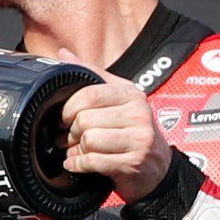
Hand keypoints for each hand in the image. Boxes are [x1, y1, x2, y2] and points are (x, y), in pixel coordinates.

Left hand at [57, 49, 172, 201]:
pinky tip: (77, 163)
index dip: (68, 107)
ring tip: (76, 149)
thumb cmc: (131, 129)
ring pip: (88, 140)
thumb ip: (91, 76)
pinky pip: (92, 161)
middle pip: (85, 120)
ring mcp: (138, 139)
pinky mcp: (132, 162)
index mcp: (131, 94)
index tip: (63, 117)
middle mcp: (138, 114)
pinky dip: (78, 164)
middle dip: (69, 132)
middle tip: (68, 137)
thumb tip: (63, 54)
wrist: (157, 165)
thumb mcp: (117, 97)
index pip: (89, 94)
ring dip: (75, 149)